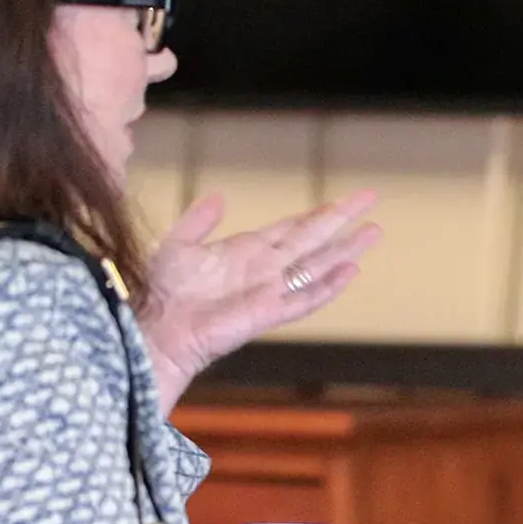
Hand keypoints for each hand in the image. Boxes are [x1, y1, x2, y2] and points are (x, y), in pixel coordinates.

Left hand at [139, 190, 382, 408]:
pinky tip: (350, 270)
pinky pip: (302, 299)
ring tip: (374, 231)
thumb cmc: (155, 291)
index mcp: (242, 253)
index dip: (315, 214)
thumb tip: (219, 197)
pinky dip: (327, 286)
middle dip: (341, 221)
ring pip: (316, 266)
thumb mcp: (176, 244)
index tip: (340, 201)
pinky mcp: (265, 313)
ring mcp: (267, 292)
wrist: (149, 326)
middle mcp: (262, 270)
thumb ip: (198, 222)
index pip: (289, 230)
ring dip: (345, 248)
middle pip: (311, 241)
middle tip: (370, 199)